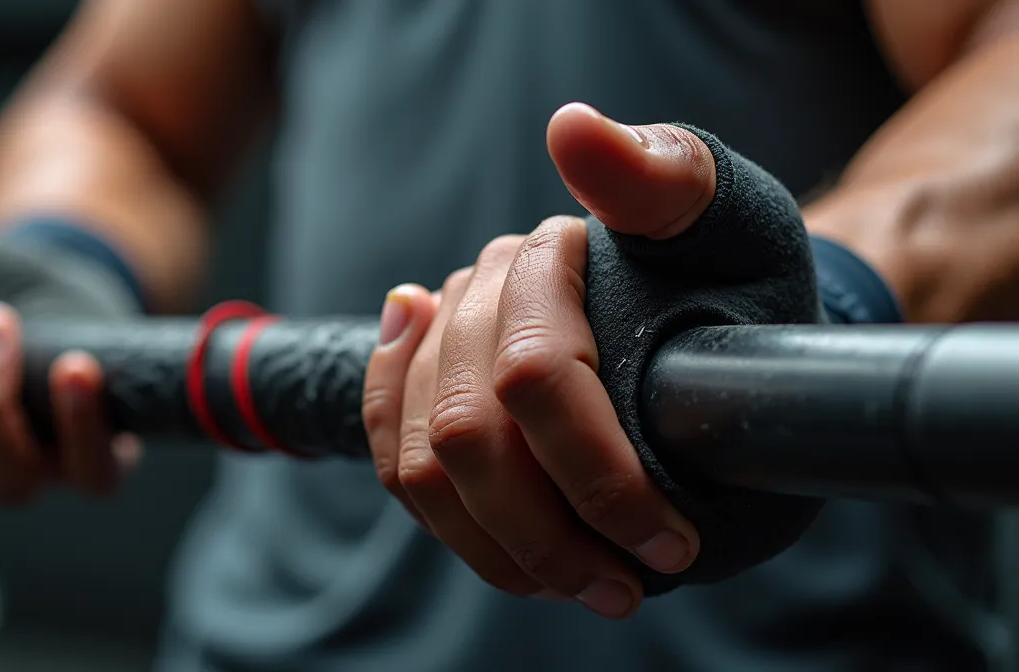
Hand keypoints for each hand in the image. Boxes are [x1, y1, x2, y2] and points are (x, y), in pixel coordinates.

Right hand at [363, 104, 718, 617]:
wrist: (706, 298)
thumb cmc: (730, 269)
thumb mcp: (726, 221)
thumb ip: (662, 176)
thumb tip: (570, 127)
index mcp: (539, 259)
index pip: (535, 379)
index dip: (597, 476)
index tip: (667, 542)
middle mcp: (474, 295)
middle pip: (468, 437)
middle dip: (547, 535)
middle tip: (625, 589)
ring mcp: (440, 344)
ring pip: (425, 466)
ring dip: (498, 548)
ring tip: (582, 588)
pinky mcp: (423, 387)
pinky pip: (397, 463)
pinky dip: (449, 524)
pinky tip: (507, 551)